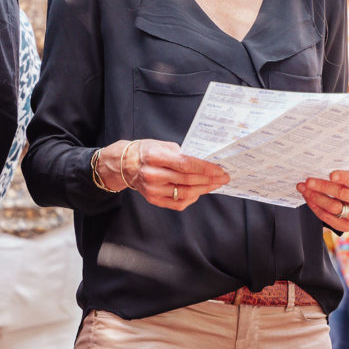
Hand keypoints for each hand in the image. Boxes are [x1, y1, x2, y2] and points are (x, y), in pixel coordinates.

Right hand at [97, 138, 229, 210]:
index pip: (185, 164)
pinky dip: (191, 198)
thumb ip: (181, 153)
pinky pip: (177, 203)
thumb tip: (203, 161)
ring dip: (204, 189)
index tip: (220, 169)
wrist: (125, 164)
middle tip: (223, 177)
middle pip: (188, 180)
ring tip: (215, 184)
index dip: (205, 168)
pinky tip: (199, 192)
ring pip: (185, 193)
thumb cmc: (147, 151)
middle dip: (209, 179)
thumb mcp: (162, 145)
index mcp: (155, 157)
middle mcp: (153, 174)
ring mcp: (152, 189)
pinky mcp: (153, 199)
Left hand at [296, 170, 348, 230]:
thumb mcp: (347, 172)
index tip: (331, 175)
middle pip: (343, 193)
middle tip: (308, 181)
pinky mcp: (347, 226)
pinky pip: (328, 218)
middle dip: (323, 186)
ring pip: (334, 207)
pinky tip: (308, 199)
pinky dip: (316, 207)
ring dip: (316, 197)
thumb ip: (339, 169)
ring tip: (303, 188)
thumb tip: (319, 165)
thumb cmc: (346, 181)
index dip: (345, 177)